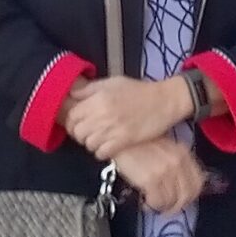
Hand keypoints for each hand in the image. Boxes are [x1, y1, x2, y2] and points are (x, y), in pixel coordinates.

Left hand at [65, 76, 188, 158]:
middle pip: (77, 132)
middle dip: (79, 133)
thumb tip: (72, 94)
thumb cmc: (138, 90)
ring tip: (98, 139)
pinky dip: (101, 152)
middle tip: (87, 131)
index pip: (72, 116)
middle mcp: (103, 115)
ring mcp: (113, 129)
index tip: (77, 122)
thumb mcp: (113, 82)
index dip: (72, 121)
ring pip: (88, 144)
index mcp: (98, 99)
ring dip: (90, 143)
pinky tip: (107, 146)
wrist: (164, 101)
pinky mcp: (124, 141)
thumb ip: (90, 89)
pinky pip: (102, 153)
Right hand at [110, 138, 205, 216]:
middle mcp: (177, 162)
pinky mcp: (151, 179)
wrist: (117, 137)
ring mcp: (165, 171)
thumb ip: (174, 162)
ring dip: (162, 207)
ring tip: (154, 204)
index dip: (190, 196)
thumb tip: (179, 181)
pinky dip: (152, 206)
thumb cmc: (136, 142)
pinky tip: (146, 202)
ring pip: (172, 201)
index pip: (197, 182)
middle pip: (187, 195)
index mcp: (182, 153)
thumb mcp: (163, 147)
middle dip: (177, 206)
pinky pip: (157, 202)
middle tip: (168, 208)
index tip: (182, 200)